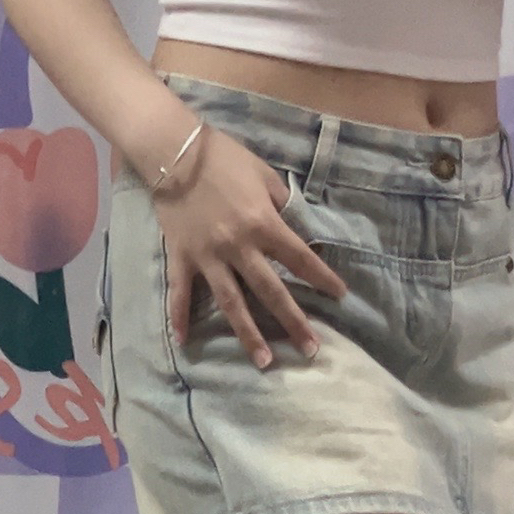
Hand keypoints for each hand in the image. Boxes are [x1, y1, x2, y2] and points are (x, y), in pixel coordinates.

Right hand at [156, 124, 346, 369]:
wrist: (174, 150)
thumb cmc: (222, 157)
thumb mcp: (263, 173)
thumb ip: (280, 202)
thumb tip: (295, 225)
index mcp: (262, 223)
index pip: (300, 258)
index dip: (322, 278)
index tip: (340, 296)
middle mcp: (238, 246)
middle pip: (271, 291)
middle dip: (293, 322)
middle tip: (310, 351)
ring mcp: (209, 256)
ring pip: (232, 303)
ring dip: (248, 335)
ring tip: (264, 362)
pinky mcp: (182, 257)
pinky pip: (180, 292)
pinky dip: (179, 317)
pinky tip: (183, 341)